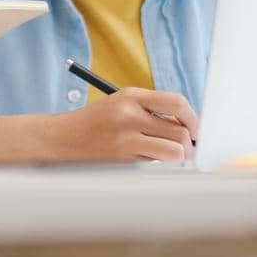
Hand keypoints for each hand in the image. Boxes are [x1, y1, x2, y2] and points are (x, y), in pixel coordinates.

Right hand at [47, 88, 198, 162]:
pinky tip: (147, 158)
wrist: (62, 138)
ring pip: (173, 150)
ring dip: (177, 155)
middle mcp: (129, 113)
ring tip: (170, 155)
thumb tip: (188, 127)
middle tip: (188, 147)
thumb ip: (152, 111)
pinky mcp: (122, 157)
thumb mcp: (122, 105)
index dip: (193, 117)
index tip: (195, 128)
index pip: (176, 102)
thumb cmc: (96, 123)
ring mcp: (126, 136)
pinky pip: (155, 162)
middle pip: (179, 129)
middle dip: (189, 141)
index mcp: (131, 95)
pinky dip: (158, 162)